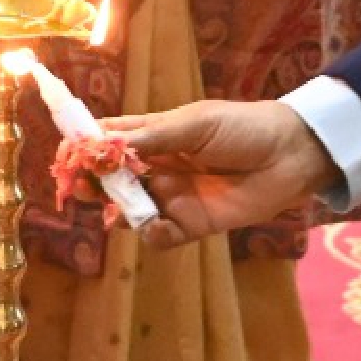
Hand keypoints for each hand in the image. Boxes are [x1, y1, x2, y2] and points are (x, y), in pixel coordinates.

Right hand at [103, 98, 335, 247]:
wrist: (291, 156)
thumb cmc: (243, 128)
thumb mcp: (196, 124)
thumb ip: (153, 137)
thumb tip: (107, 143)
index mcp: (157, 135)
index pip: (111, 140)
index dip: (88, 147)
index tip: (69, 155)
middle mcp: (159, 167)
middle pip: (114, 179)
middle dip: (96, 184)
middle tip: (84, 189)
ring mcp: (174, 197)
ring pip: (132, 209)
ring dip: (120, 210)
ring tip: (118, 209)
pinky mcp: (192, 224)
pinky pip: (160, 235)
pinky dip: (150, 233)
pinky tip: (153, 224)